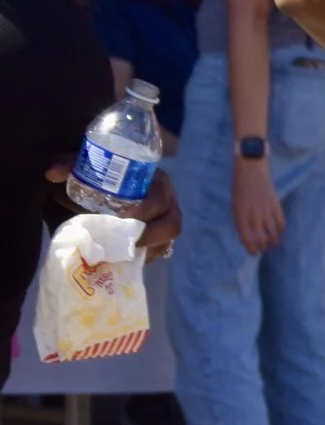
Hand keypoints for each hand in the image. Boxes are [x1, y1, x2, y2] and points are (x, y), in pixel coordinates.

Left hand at [42, 159, 181, 257]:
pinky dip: (141, 257)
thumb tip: (52, 173)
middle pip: (171, 224)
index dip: (147, 209)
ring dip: (145, 248)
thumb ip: (69, 166)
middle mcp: (166, 204)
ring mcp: (163, 224)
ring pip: (166, 241)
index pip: (160, 197)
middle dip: (150, 235)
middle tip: (124, 242)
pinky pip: (157, 253)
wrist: (94, 193)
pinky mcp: (157, 241)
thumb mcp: (82, 169)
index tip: (125, 216)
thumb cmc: (96, 178)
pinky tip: (121, 259)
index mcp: (155, 182)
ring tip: (121, 253)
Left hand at [232, 157, 285, 254]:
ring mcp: (266, 212)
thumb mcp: (235, 206)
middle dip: (262, 248)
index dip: (251, 249)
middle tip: (263, 249)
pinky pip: (281, 224)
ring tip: (272, 244)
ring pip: (273, 234)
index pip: (247, 239)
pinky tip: (278, 233)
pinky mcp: (276, 207)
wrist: (251, 171)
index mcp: (240, 216)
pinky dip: (280, 231)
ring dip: (273, 242)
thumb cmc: (240, 189)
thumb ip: (240, 221)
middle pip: (261, 239)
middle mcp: (253, 216)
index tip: (253, 253)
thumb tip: (246, 237)